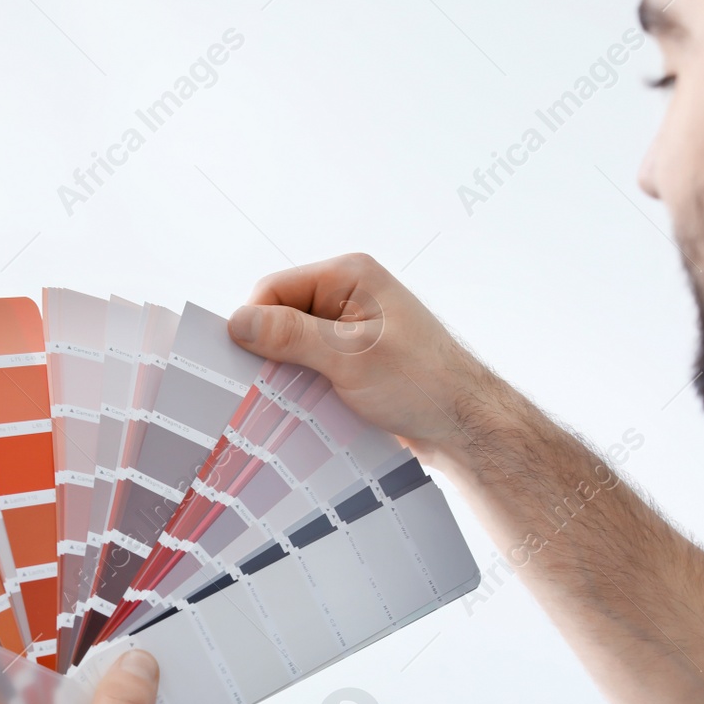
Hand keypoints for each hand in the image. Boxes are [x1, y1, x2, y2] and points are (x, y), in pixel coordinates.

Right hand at [227, 252, 501, 455]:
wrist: (466, 427)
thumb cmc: (421, 384)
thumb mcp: (349, 358)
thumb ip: (291, 336)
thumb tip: (236, 322)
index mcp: (349, 276)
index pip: (274, 289)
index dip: (255, 324)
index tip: (248, 365)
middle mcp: (348, 295)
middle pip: (280, 317)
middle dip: (271, 352)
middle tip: (268, 389)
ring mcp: (351, 329)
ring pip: (293, 346)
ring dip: (287, 374)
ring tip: (291, 402)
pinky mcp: (354, 360)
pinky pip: (311, 366)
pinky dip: (303, 387)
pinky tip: (306, 408)